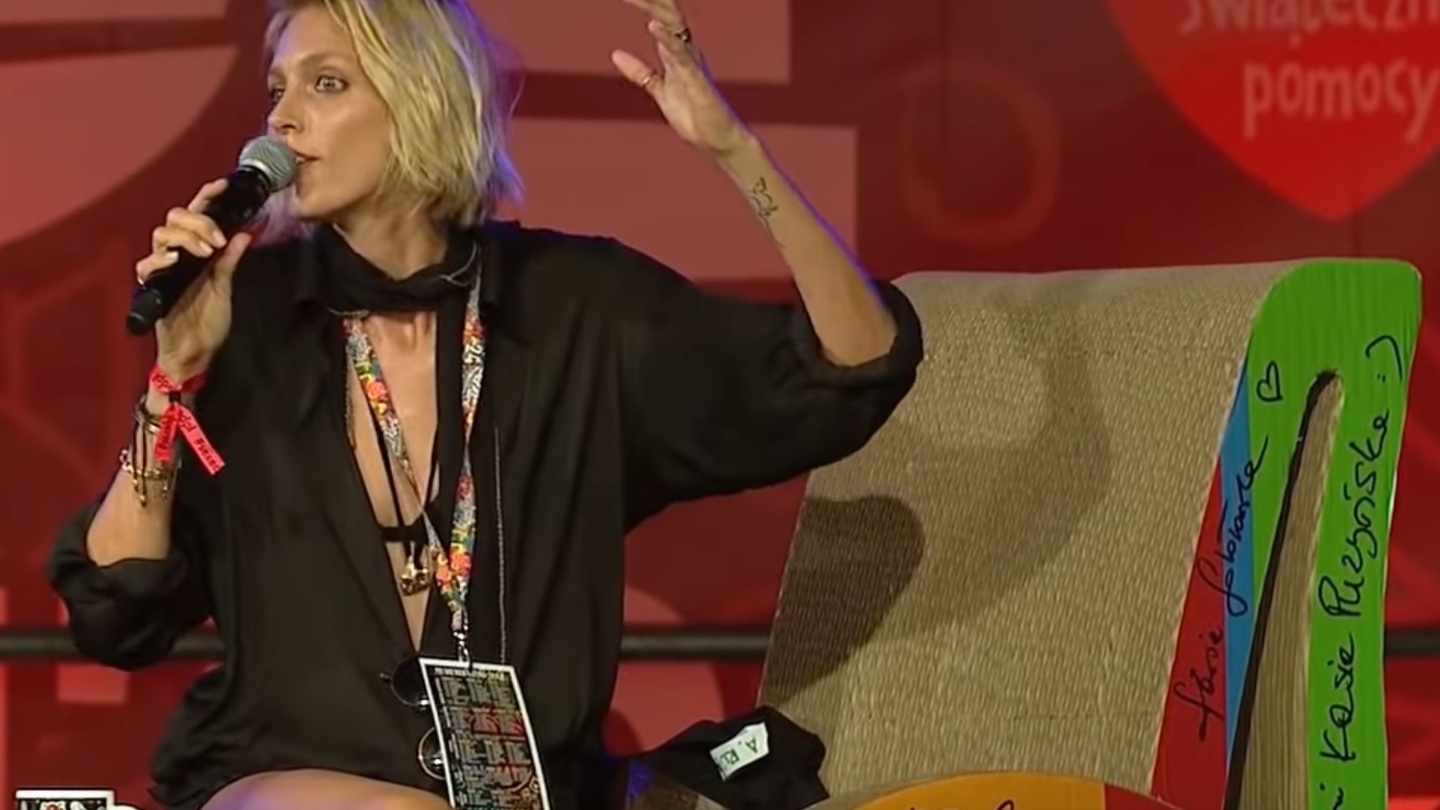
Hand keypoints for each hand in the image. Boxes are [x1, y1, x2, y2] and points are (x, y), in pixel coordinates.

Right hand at [135, 179, 252, 379]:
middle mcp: (177, 254)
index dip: (207, 197)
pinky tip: (175, 260)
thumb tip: (246, 232)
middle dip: (199, 222)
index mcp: (196, 251)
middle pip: (175, 218)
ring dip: (186, 237)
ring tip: (206, 250)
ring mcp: (162, 268)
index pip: (197, 216)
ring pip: (162, 235)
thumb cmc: (207, 321)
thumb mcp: (224, 286)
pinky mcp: (151, 285)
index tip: (223, 185)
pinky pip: (146, 265)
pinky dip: (160, 259)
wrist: (194, 352)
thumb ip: (230, 260)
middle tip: (219, 239)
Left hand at [610, 0, 753, 159]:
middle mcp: (686, 52)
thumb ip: (640, 72)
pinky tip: (654, 26)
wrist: (718, 140)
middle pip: (666, 16)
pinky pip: (681, 56)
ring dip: (659, 11)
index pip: (658, 17)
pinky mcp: (697, 80)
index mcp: (676, 52)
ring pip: (674, 29)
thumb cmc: (695, 115)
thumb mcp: (660, 89)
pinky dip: (668, 40)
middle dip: (649, 2)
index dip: (644, 2)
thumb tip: (615, 54)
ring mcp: (692, 64)